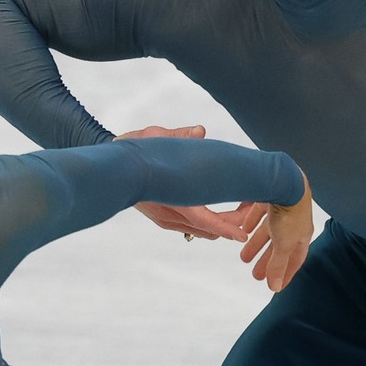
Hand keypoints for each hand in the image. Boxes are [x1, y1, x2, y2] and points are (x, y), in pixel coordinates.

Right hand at [120, 126, 252, 240]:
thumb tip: (201, 130)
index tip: (242, 234)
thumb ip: (181, 135)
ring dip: (222, 223)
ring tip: (240, 207)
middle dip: (231, 223)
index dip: (225, 227)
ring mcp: (165, 219)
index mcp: (170, 199)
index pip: (203, 220)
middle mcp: (168, 215)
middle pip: (207, 229)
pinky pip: (193, 227)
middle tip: (252, 208)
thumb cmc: (135, 149)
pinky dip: (209, 223)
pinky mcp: (164, 219)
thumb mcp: (156, 136)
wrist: (113, 164)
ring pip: (201, 230)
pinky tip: (221, 209)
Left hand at [239, 191, 313, 291]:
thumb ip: (278, 265)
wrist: (285, 182)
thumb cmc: (290, 214)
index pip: (295, 260)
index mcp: (302, 236)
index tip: (277, 286)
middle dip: (268, 262)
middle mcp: (294, 224)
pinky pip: (261, 213)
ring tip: (243, 257)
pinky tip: (243, 230)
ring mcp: (283, 210)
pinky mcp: (272, 197)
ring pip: (268, 232)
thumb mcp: (284, 245)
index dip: (286, 274)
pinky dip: (252, 223)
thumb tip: (275, 287)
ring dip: (256, 245)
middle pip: (279, 247)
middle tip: (255, 275)